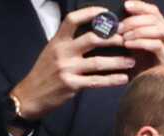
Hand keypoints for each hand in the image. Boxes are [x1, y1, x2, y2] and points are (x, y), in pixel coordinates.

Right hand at [11, 7, 133, 123]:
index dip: (90, 13)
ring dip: (118, 61)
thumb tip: (93, 35)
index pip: (73, 20)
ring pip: (98, 62)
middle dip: (113, 39)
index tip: (107, 13)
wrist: (31, 94)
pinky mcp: (71, 85)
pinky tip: (124, 78)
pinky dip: (112, 80)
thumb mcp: (52, 51)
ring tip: (132, 61)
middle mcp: (62, 51)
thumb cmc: (46, 72)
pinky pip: (96, 81)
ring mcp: (66, 68)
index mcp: (57, 40)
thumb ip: (69, 43)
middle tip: (128, 40)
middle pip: (91, 39)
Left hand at [119, 1, 163, 70]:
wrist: (140, 88)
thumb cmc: (133, 63)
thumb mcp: (129, 42)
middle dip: (135, 20)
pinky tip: (128, 44)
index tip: (126, 5)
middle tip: (119, 27)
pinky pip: (156, 45)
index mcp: (160, 30)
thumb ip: (127, 29)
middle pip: (156, 19)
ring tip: (123, 36)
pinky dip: (140, 42)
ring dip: (139, 30)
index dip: (140, 6)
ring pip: (159, 30)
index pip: (153, 11)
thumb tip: (114, 16)